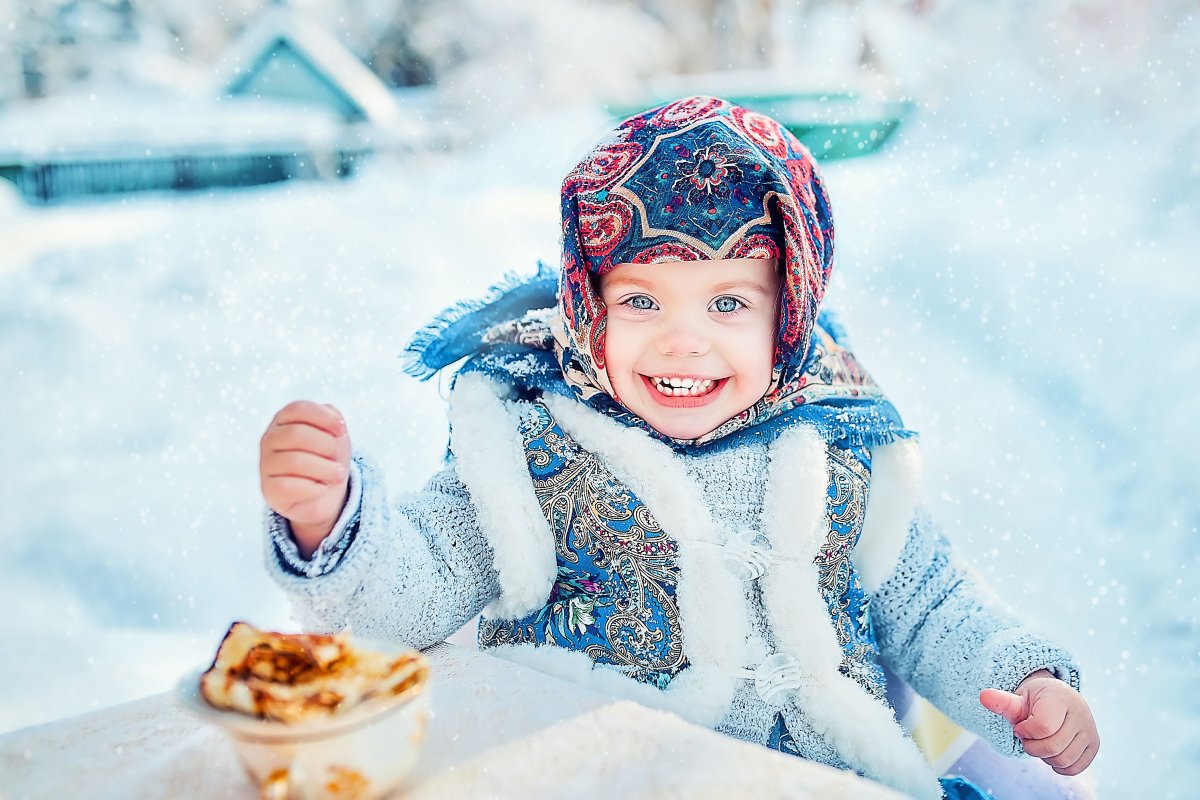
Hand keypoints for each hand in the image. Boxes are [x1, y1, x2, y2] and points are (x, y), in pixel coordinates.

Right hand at [260, 400, 351, 557]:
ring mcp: (266, 464)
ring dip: (325, 469)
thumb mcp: (334, 433)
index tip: (342, 431)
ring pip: (295, 461)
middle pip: (297, 434)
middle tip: (337, 457)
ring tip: (338, 474)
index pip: (299, 409)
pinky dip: (313, 488)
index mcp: (284, 420)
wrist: (325, 494)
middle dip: (326, 446)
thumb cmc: (327, 457)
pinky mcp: (269, 489)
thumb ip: (332, 418)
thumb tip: (332, 418)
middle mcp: (269, 439)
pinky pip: (289, 486)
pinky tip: (321, 488)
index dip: (324, 418)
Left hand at [980, 669, 1098, 775]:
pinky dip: (1057, 765)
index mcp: (1061, 697)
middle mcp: (1081, 712)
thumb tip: (983, 696)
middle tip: (1027, 736)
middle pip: (1052, 747)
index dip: (1025, 731)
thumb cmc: (1033, 701)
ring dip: (1044, 756)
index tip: (1020, 726)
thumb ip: (1002, 702)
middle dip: (1032, 746)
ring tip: (1040, 740)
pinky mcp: (1094, 746)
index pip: (1042, 727)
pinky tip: (1051, 749)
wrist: (1056, 700)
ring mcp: (1090, 730)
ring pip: (1063, 760)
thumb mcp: (1017, 699)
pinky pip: (1073, 769)